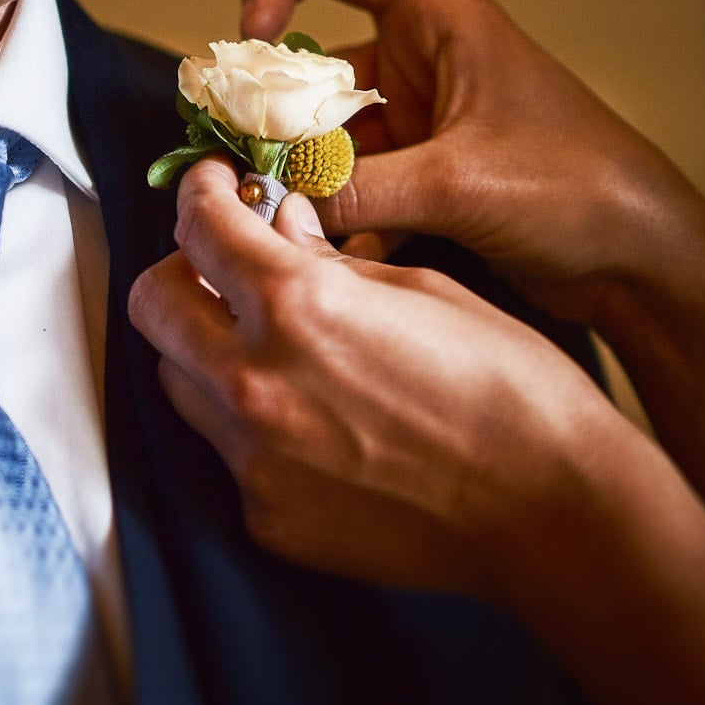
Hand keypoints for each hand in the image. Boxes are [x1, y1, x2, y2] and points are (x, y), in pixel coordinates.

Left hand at [128, 156, 649, 602]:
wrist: (552, 512)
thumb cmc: (509, 389)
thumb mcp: (421, 288)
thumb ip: (328, 259)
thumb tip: (278, 228)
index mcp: (295, 306)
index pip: (197, 227)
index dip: (199, 194)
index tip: (212, 190)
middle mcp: (253, 381)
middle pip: (152, 305)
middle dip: (180, 272)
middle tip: (222, 268)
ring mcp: (251, 458)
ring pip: (179, 381)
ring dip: (207, 351)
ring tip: (270, 348)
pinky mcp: (264, 515)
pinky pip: (227, 452)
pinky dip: (253, 426)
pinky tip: (315, 424)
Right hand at [240, 0, 704, 322]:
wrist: (640, 262)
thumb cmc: (580, 189)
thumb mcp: (458, 183)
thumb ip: (357, 189)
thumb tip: (271, 201)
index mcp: (440, 25)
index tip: (251, 37)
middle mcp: (424, 65)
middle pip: (316, 67)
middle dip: (276, 116)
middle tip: (249, 165)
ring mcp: (422, 123)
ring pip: (329, 135)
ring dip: (306, 176)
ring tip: (288, 220)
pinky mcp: (425, 178)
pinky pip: (354, 184)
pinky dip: (336, 214)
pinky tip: (337, 252)